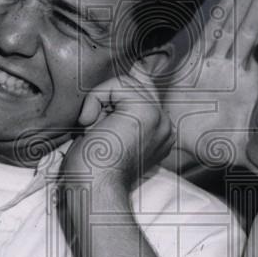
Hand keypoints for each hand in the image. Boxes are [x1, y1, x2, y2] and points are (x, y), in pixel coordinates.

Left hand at [61, 72, 173, 193]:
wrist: (92, 189)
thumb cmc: (93, 168)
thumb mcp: (109, 128)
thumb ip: (124, 101)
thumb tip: (139, 67)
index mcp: (160, 132)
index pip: (143, 92)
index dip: (118, 96)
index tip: (104, 120)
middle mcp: (165, 126)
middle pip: (134, 84)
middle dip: (107, 102)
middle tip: (97, 132)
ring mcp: (159, 118)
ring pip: (124, 83)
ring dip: (99, 105)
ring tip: (96, 131)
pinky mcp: (145, 111)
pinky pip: (116, 85)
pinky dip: (95, 101)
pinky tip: (92, 127)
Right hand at [161, 0, 257, 172]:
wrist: (179, 146)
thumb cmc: (212, 146)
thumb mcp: (247, 152)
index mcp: (247, 83)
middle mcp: (231, 69)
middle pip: (250, 31)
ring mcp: (212, 66)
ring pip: (231, 30)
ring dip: (243, 5)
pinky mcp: (193, 69)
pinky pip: (206, 41)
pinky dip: (216, 22)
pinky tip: (225, 2)